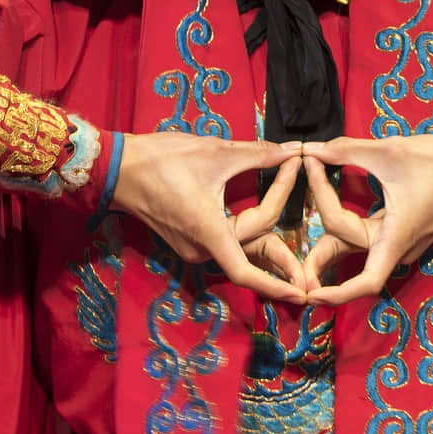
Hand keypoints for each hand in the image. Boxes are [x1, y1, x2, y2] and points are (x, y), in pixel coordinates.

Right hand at [111, 132, 306, 302]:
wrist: (120, 167)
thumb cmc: (164, 159)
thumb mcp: (217, 153)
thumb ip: (258, 155)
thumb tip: (290, 151)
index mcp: (210, 234)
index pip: (256, 254)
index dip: (284, 205)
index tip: (296, 170)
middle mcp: (202, 252)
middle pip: (253, 259)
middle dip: (284, 267)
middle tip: (313, 282)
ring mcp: (193, 250)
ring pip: (241, 253)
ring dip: (269, 256)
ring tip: (299, 269)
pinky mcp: (189, 242)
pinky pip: (228, 246)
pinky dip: (250, 241)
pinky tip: (270, 239)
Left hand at [299, 134, 432, 305]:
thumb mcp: (391, 151)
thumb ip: (347, 150)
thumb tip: (312, 148)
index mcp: (393, 237)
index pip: (345, 246)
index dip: (319, 205)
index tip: (310, 166)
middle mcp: (396, 250)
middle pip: (349, 266)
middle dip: (316, 269)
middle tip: (287, 273)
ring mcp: (401, 246)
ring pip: (356, 254)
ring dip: (329, 253)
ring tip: (298, 252)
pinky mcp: (403, 235)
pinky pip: (368, 242)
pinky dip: (345, 235)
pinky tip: (328, 220)